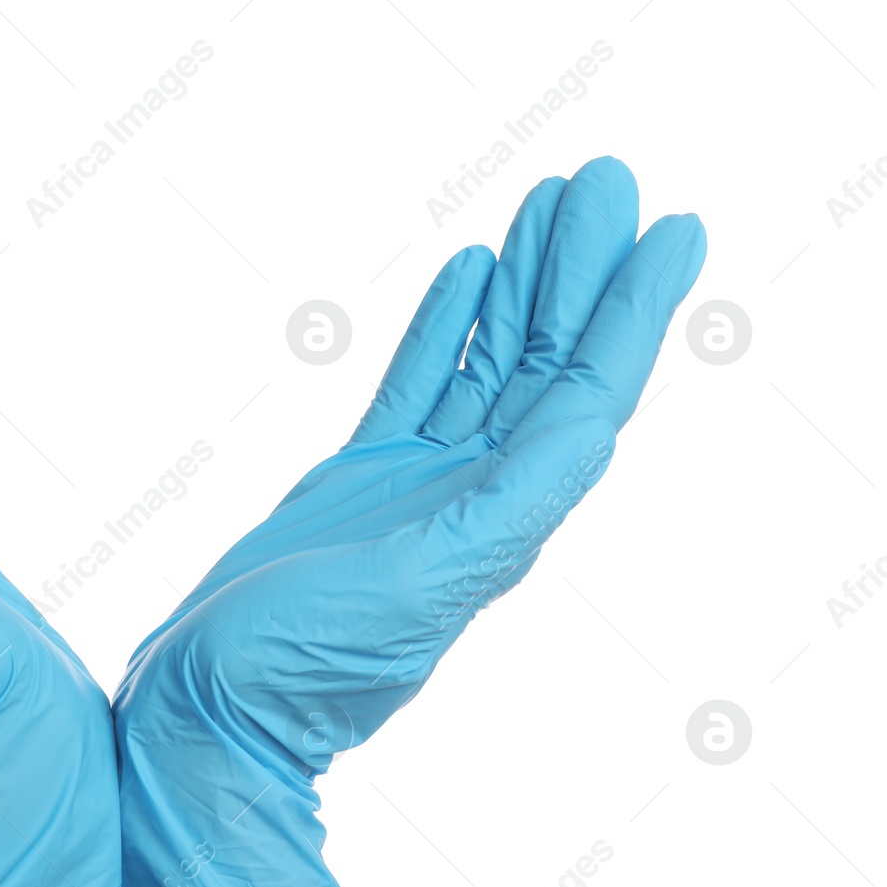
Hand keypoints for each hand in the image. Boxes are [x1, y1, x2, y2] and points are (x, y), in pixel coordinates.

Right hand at [111, 157, 705, 886]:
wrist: (213, 707)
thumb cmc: (307, 664)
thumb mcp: (424, 583)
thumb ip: (508, 507)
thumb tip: (591, 427)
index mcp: (504, 516)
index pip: (588, 394)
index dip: (634, 311)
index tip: (672, 229)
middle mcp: (475, 492)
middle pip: (548, 363)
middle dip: (581, 271)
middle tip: (607, 179)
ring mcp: (419, 482)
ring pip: (490, 364)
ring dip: (526, 287)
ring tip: (551, 203)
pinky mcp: (361, 480)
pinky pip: (420, 384)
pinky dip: (447, 329)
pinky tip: (470, 274)